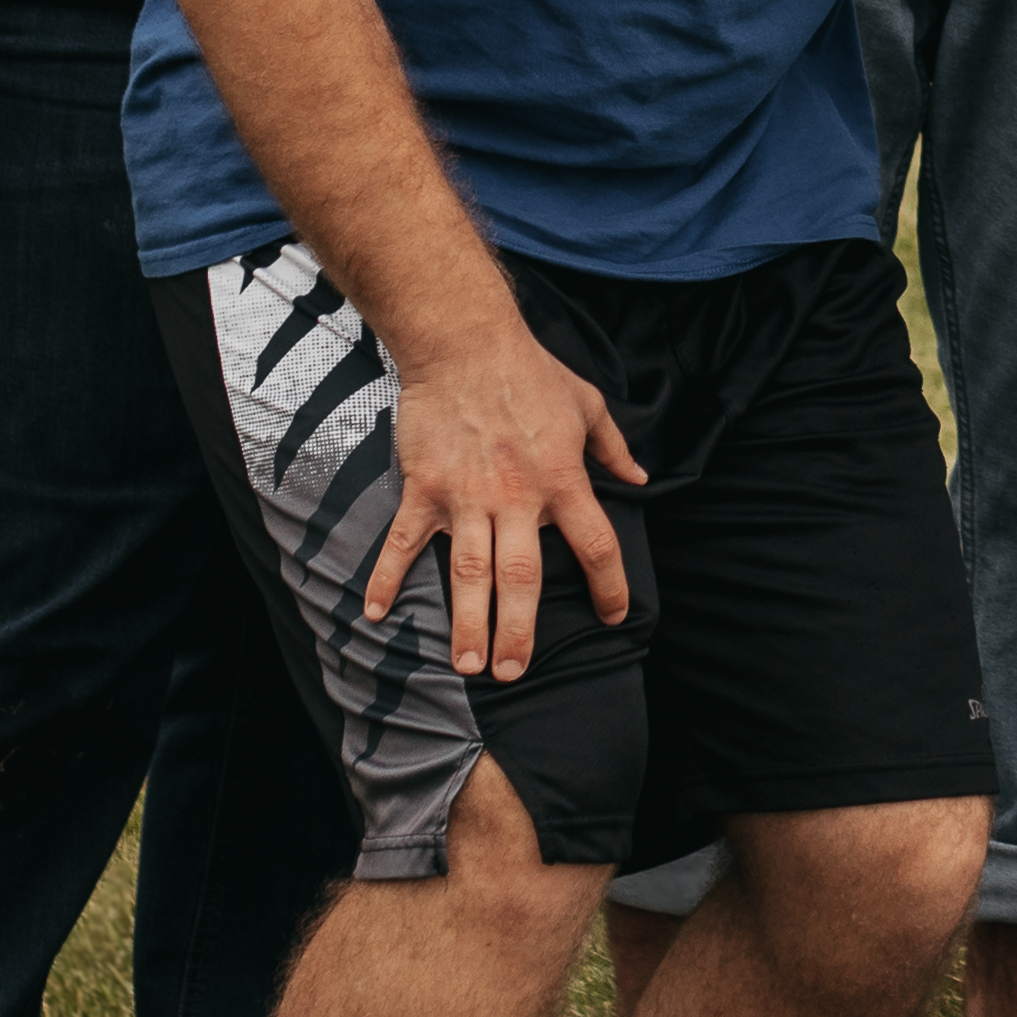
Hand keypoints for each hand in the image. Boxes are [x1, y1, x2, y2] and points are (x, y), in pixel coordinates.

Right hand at [369, 318, 644, 680]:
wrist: (464, 343)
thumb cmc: (531, 372)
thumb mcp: (588, 404)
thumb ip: (614, 447)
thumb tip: (640, 478)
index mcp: (563, 479)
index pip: (596, 544)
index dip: (609, 586)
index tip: (613, 616)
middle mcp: (516, 497)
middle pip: (521, 577)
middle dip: (519, 630)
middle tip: (513, 673)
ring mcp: (466, 496)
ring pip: (466, 572)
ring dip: (465, 622)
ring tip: (466, 665)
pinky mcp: (424, 488)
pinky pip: (403, 542)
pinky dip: (386, 578)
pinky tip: (376, 614)